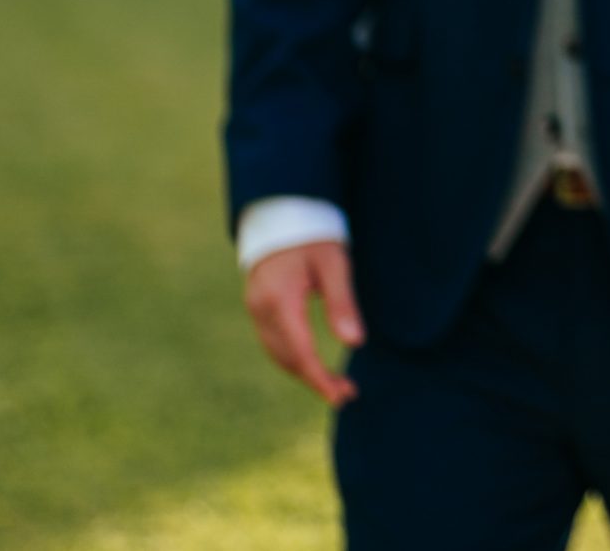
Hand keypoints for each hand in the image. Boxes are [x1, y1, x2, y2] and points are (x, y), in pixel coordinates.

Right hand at [243, 239, 362, 406]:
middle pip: (287, 358)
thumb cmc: (314, 235)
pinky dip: (292, 357)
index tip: (342, 397)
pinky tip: (312, 363)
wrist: (281, 212)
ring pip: (277, 353)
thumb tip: (354, 343)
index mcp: (279, 299)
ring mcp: (254, 308)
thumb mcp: (335, 264)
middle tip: (346, 394)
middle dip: (315, 379)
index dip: (320, 378)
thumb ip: (342, 303)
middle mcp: (260, 309)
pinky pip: (272, 342)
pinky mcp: (256, 306)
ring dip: (303, 372)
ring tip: (334, 384)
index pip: (301, 352)